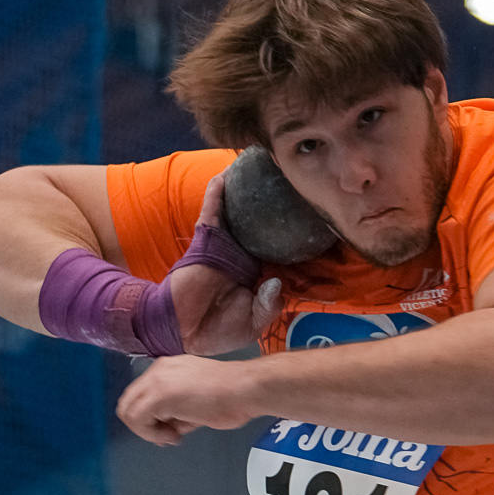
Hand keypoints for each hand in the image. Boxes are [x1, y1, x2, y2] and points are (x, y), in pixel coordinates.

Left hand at [115, 352, 259, 446]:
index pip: (141, 395)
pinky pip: (137, 419)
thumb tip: (169, 428)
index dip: (149, 418)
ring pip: (128, 411)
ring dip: (147, 430)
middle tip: (167, 436)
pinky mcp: (158, 395)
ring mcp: (156, 380)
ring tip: (173, 436)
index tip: (169, 430)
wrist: (245, 388)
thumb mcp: (197, 401)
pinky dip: (151, 434)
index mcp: (168, 368)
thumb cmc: (233, 395)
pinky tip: (175, 435)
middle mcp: (158, 370)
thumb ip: (178, 411)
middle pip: (128, 402)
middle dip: (144, 426)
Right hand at [169, 175, 283, 353]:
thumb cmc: (217, 331)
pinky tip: (225, 175)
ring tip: (255, 163)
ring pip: (236, 211)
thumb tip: (277, 282)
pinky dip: (217, 193)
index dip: (290, 235)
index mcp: (254, 272)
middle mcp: (241, 254)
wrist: (184, 330)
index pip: (275, 248)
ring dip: (243, 189)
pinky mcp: (205, 240)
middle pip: (258, 222)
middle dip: (270, 203)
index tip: (309, 219)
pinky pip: (211, 211)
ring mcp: (223, 245)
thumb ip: (268, 306)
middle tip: (285, 180)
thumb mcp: (252, 324)